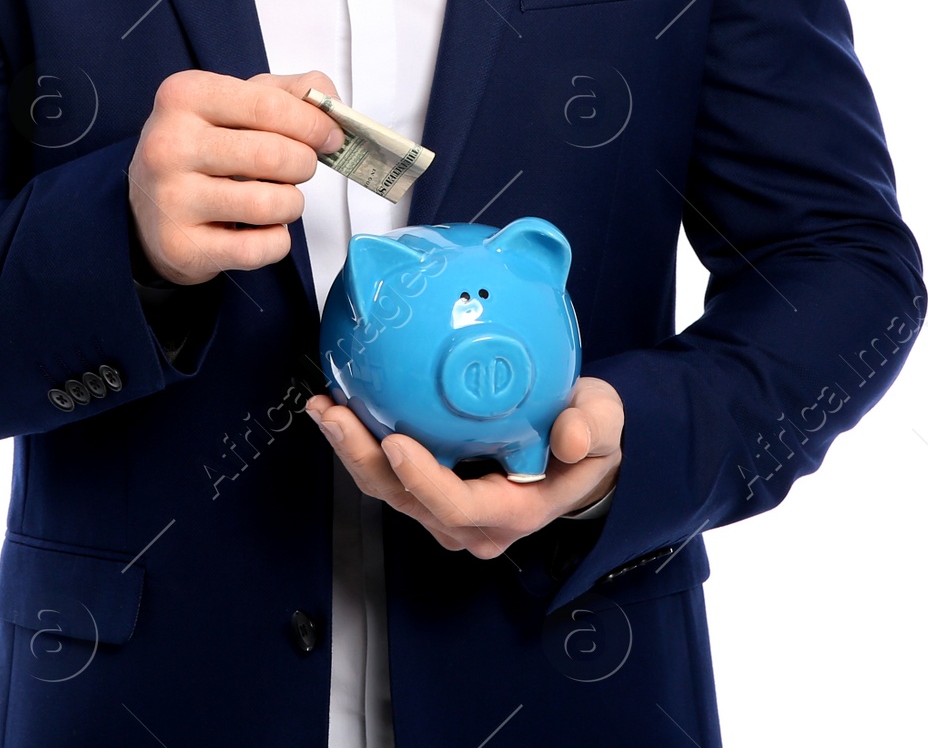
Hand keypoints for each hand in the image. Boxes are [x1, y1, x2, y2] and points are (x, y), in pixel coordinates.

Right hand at [128, 69, 341, 283]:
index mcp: (185, 96)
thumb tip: (332, 110)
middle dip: (304, 164)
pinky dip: (276, 240)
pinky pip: (259, 248)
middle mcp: (169, 144)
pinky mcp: (182, 247)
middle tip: (298, 168)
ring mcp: (172, 199)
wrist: (148, 207)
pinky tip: (260, 229)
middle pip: (273, 155)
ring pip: (270, 204)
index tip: (329, 136)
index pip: (269, 105)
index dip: (313, 124)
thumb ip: (290, 92)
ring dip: (291, 204)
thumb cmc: (203, 147)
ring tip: (278, 198)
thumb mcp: (236, 102)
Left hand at [306, 376, 623, 557]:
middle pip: (408, 501)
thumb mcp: (604, 423)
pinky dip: (361, 442)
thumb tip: (569, 436)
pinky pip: (388, 473)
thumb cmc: (588, 434)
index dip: (423, 481)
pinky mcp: (429, 488)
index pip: (460, 507)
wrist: (578, 444)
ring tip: (323, 406)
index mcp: (514, 511)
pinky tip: (338, 404)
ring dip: (352, 451)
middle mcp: (473, 523)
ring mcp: (446, 510)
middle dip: (365, 461)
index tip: (395, 442)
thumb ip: (592, 427)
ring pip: (389, 490)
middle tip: (336, 416)